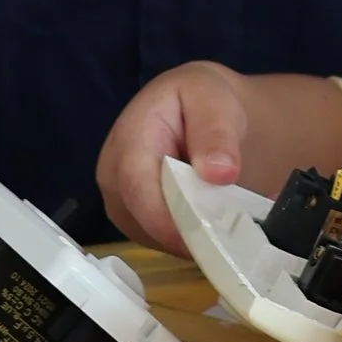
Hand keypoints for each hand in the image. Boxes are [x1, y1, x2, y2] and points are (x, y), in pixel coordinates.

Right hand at [97, 63, 258, 249]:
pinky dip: (185, 240)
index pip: (136, 184)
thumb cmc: (205, 101)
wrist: (203, 111)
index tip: (200, 236)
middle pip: (138, 217)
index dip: (164, 216)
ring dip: (186, 238)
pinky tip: (210, 227)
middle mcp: (113, 170)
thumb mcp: (216, 101)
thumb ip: (216, 133)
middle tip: (227, 236)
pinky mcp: (133, 218)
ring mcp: (120, 198)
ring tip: (225, 228)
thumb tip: (218, 173)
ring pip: (147, 234)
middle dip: (182, 231)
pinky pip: (156, 240)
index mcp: (130, 135)